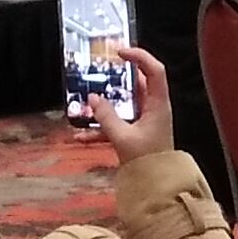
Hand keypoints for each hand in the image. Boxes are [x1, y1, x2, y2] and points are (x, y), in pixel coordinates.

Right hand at [83, 44, 175, 160]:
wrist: (156, 186)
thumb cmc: (147, 160)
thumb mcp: (123, 137)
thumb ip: (106, 117)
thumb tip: (92, 99)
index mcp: (157, 104)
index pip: (154, 71)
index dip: (140, 56)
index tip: (120, 52)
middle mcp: (153, 108)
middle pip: (137, 84)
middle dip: (117, 77)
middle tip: (100, 69)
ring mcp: (144, 121)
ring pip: (123, 104)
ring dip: (105, 104)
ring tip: (85, 101)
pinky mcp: (134, 134)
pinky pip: (116, 125)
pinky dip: (100, 129)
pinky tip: (80, 137)